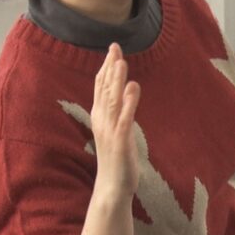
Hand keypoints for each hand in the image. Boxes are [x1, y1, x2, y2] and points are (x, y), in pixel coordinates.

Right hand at [90, 43, 141, 198]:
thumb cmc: (116, 159)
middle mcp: (102, 121)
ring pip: (112, 101)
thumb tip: (125, 89)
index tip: (113, 49)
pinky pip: (124, 119)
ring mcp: (110, 131)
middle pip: (105, 89)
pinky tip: (133, 88)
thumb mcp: (117, 130)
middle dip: (110, 67)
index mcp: (100, 117)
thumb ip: (119, 111)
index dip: (106, 68)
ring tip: (122, 62)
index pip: (101, 87)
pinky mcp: (120, 141)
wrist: (112, 187)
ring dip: (116, 80)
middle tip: (115, 47)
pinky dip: (128, 103)